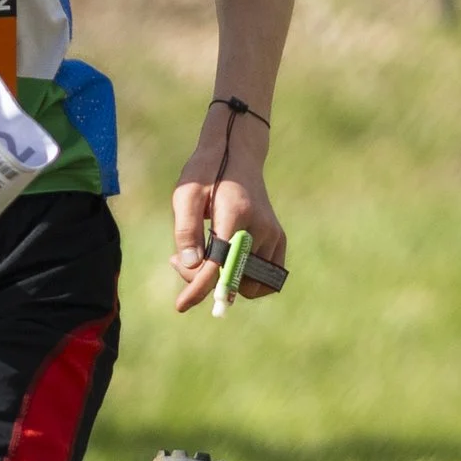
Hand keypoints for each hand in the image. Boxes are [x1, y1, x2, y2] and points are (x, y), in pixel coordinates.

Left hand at [169, 121, 285, 313]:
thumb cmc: (207, 173)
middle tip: (181, 261)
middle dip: (205, 280)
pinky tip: (221, 261)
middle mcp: (261, 228)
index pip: (219, 263)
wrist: (237, 155)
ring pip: (250, 283)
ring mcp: (274, 235)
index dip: (199, 287)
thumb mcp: (186, 194)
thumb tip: (191, 265)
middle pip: (234, 277)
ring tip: (200, 257)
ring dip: (224, 281)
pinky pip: (266, 278)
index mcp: (236, 213)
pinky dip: (243, 279)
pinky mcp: (279, 240)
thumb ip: (186, 230)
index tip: (181, 305)